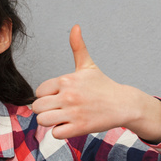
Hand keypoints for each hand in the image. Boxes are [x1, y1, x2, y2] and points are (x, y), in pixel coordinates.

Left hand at [32, 25, 160, 142]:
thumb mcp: (88, 66)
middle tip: (57, 110)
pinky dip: (60, 132)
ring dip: (50, 122)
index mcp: (66, 80)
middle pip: (37, 107)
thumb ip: (78, 47)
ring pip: (43, 121)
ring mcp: (73, 112)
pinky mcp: (79, 128)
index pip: (39, 91)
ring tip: (61, 118)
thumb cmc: (103, 86)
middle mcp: (68, 96)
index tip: (57, 97)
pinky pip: (56, 134)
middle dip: (45, 110)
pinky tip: (70, 126)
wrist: (123, 104)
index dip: (46, 96)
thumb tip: (75, 27)